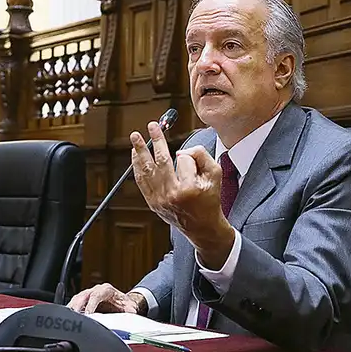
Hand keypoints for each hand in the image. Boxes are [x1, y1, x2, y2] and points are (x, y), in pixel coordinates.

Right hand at [67, 283, 143, 314]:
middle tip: (74, 318)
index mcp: (105, 290)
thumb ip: (130, 309)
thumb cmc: (123, 304)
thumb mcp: (129, 307)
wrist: (121, 303)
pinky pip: (74, 305)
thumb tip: (132, 312)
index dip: (90, 305)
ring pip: (76, 300)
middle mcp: (94, 291)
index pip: (96, 295)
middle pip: (82, 296)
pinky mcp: (82, 301)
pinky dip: (70, 312)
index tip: (87, 314)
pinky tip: (68, 320)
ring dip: (72, 310)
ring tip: (68, 320)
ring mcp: (87, 295)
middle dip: (77, 307)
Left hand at [131, 121, 234, 268]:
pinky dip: (137, 166)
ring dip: (140, 151)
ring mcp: (159, 199)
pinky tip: (136, 155)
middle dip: (155, 141)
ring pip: (147, 170)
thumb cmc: (209, 199)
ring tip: (135, 137)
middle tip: (152, 126)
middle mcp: (172, 194)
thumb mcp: (215, 175)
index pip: (183, 160)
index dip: (187, 156)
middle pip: (161, 161)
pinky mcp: (152, 202)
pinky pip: (142, 181)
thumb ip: (202, 156)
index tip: (190, 159)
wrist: (201, 226)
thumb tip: (180, 150)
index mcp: (189, 188)